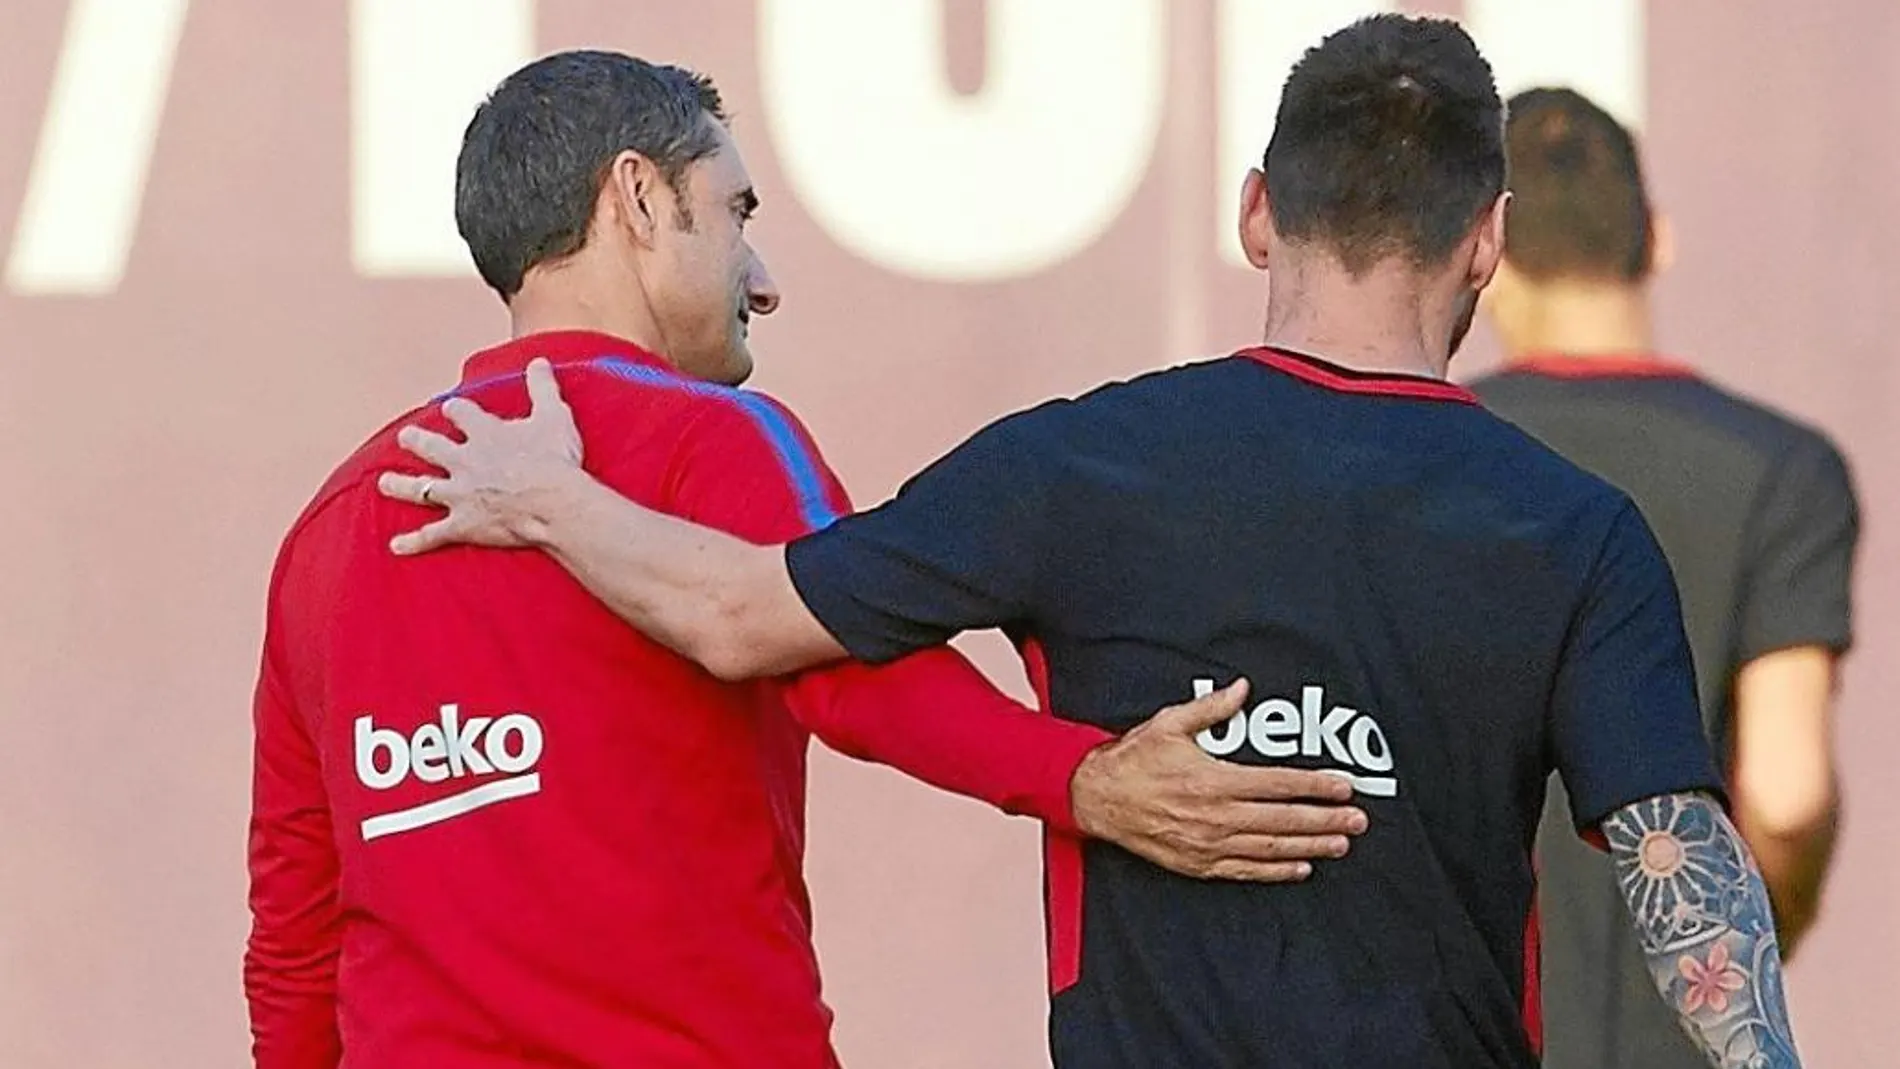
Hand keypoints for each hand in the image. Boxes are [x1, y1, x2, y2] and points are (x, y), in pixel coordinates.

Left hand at [377, 358, 585, 553]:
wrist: (553, 503)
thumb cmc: (555, 460)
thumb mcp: (553, 416)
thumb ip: (542, 387)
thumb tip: (539, 361)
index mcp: (484, 434)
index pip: (460, 414)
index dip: (454, 410)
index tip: (450, 409)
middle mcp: (464, 461)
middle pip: (430, 447)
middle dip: (416, 441)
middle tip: (405, 437)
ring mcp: (459, 494)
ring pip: (421, 488)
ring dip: (400, 486)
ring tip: (385, 482)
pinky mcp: (462, 524)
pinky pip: (432, 535)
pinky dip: (414, 542)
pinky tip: (396, 546)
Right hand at [1069, 679, 1368, 881]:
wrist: (1096, 799)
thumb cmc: (1133, 760)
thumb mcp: (1169, 724)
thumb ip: (1211, 708)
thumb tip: (1242, 689)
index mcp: (1214, 779)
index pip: (1278, 784)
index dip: (1315, 785)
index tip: (1344, 785)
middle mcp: (1216, 815)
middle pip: (1283, 820)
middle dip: (1325, 819)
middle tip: (1358, 820)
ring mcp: (1208, 843)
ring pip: (1270, 847)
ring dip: (1309, 846)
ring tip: (1340, 844)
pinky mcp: (1198, 863)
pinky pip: (1245, 870)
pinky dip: (1275, 870)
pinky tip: (1300, 867)